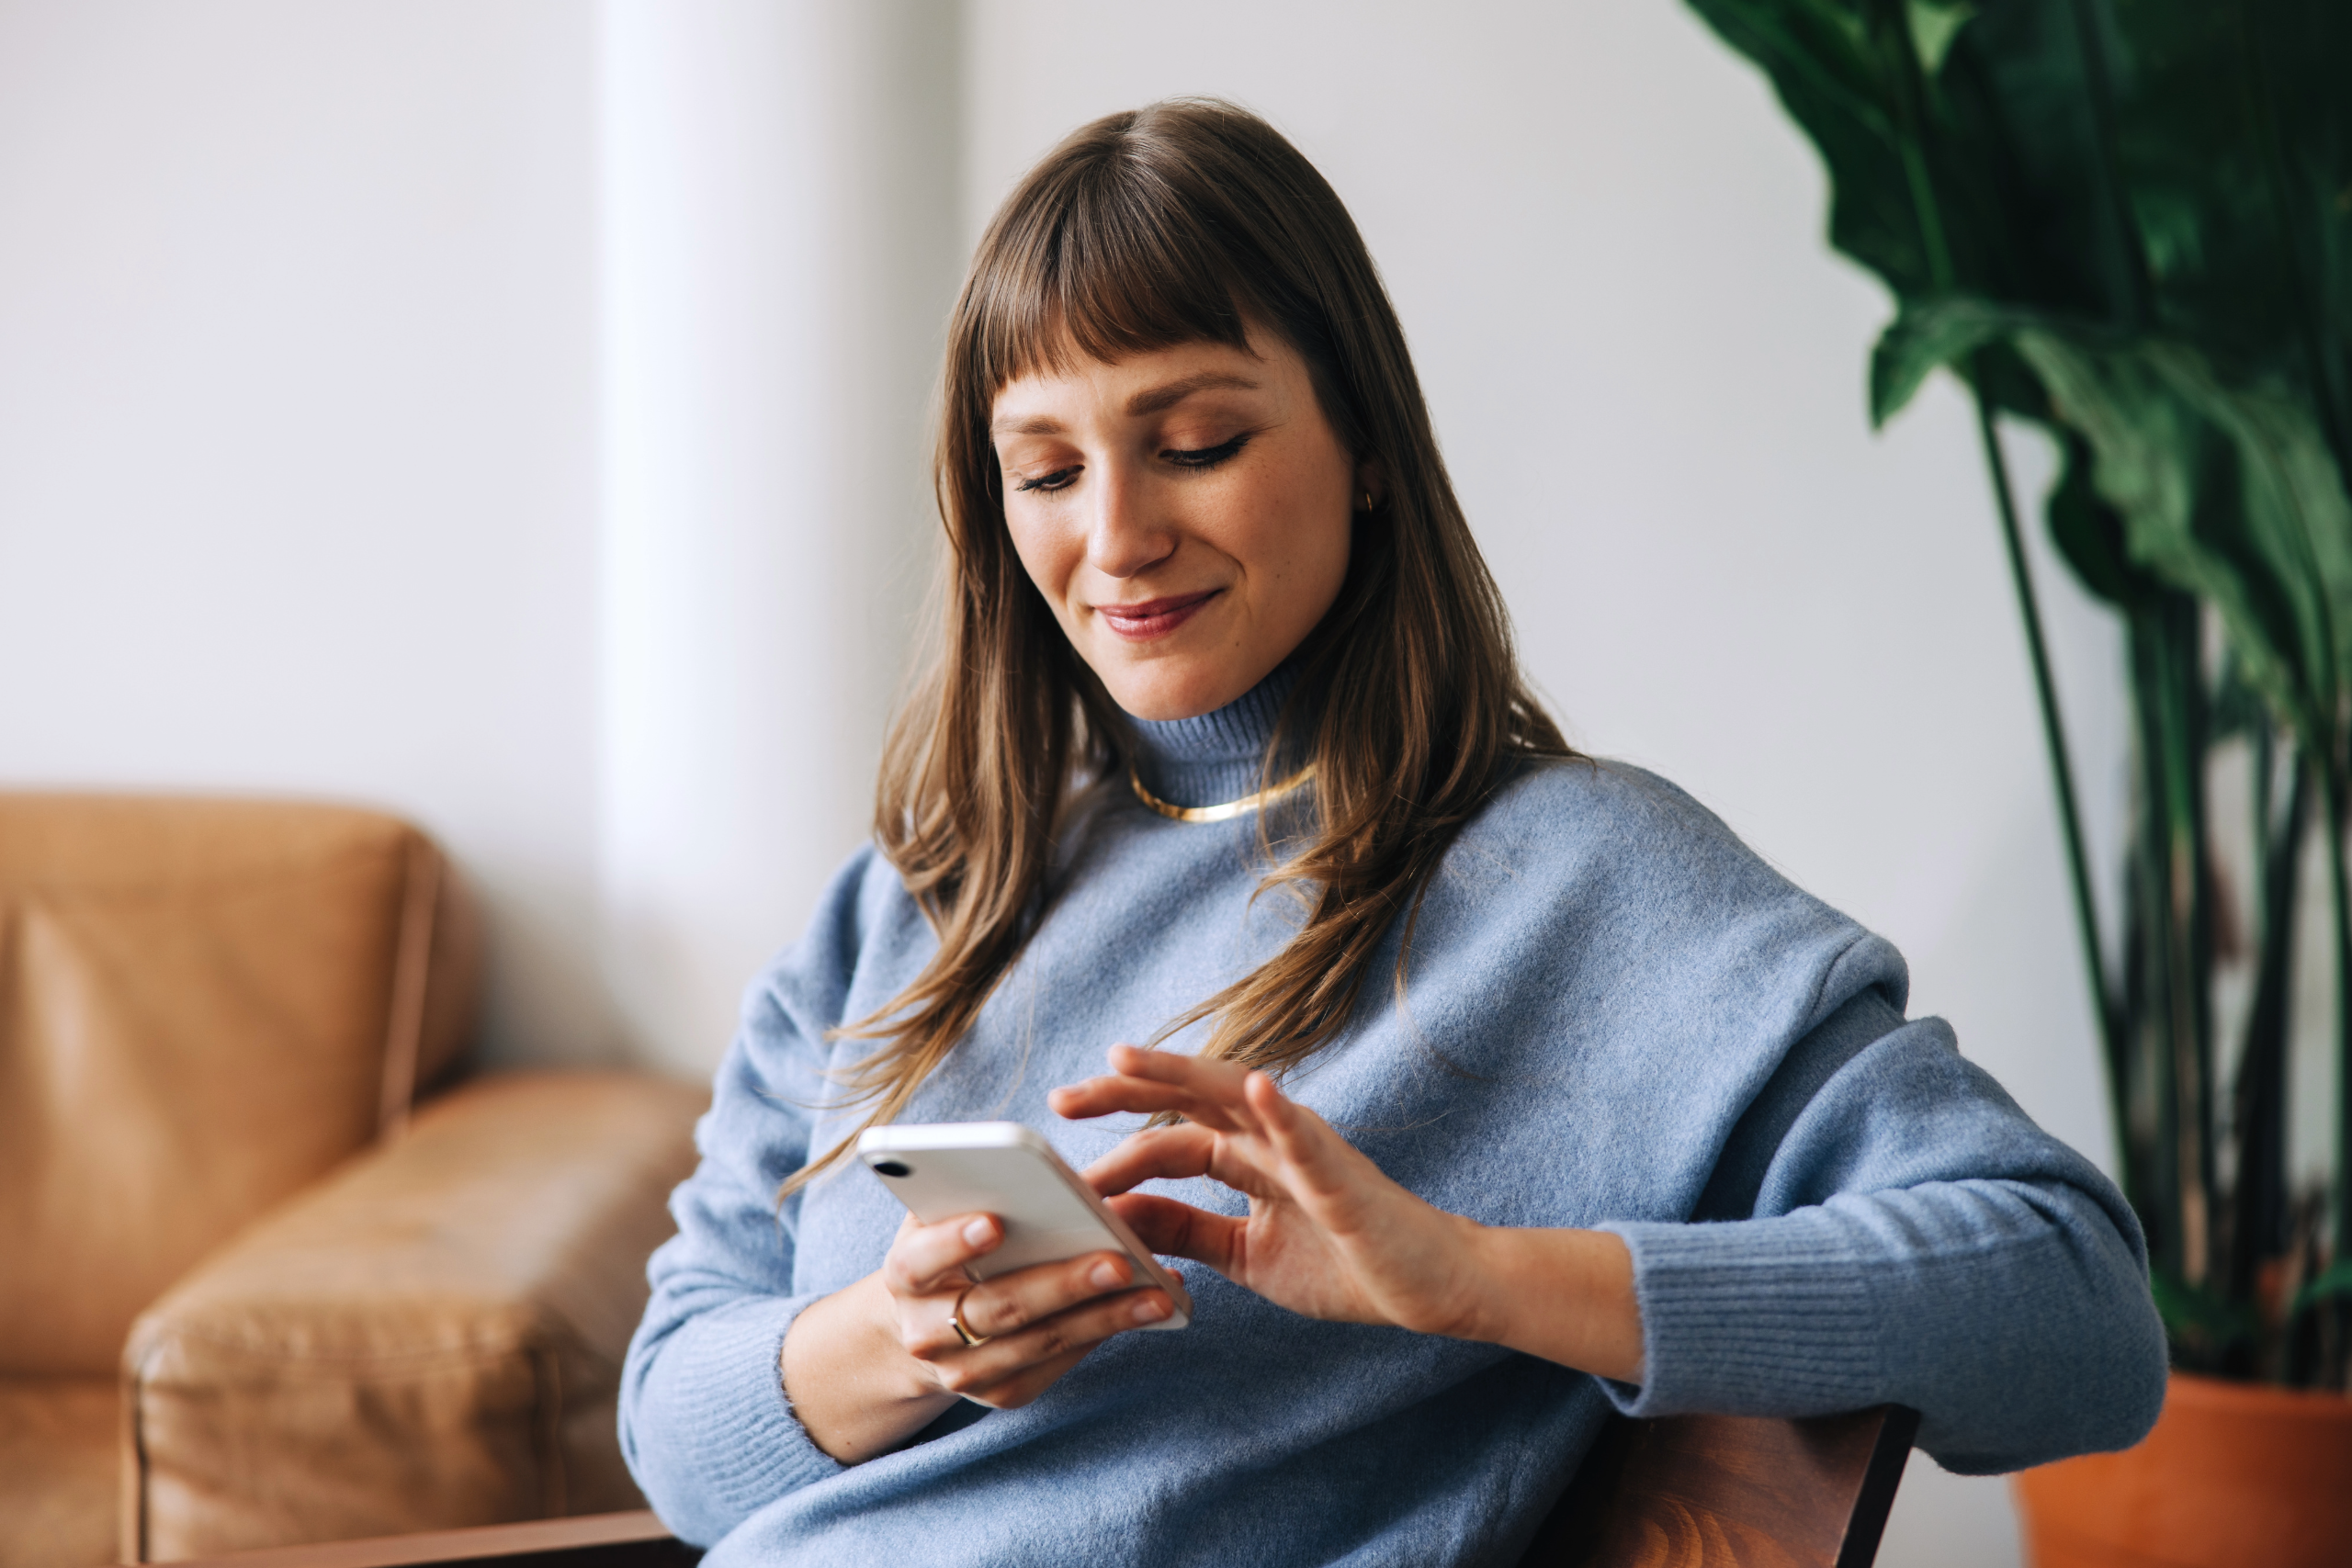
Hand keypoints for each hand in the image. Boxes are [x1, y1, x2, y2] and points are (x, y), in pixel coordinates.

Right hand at [872, 1208, 1174, 1406]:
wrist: (930, 1321)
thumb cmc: (949, 1245)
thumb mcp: (943, 1213)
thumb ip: (971, 1191)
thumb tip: (1036, 1170)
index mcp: (905, 1275)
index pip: (921, 1259)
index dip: (953, 1242)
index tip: (994, 1222)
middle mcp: (926, 1332)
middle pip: (999, 1307)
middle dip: (1062, 1284)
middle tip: (1117, 1261)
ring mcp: (964, 1371)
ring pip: (1040, 1341)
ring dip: (1104, 1317)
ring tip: (1156, 1292)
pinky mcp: (1003, 1393)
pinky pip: (1059, 1363)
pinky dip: (1105, 1333)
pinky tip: (1145, 1309)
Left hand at [1049, 1044, 1491, 1338]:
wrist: (1428, 1289)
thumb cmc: (1346, 1263)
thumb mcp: (1246, 1254)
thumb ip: (1187, 1231)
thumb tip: (1118, 1218)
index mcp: (1247, 1157)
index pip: (1169, 1136)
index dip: (1116, 1143)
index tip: (1059, 1152)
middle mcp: (1271, 1137)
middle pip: (1187, 1099)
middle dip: (1124, 1092)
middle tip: (1061, 1097)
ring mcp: (1307, 1150)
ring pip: (1236, 1097)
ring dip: (1181, 1075)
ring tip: (1126, 1059)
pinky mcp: (1343, 1177)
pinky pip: (1308, 1138)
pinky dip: (1281, 1110)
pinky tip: (1257, 1088)